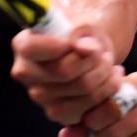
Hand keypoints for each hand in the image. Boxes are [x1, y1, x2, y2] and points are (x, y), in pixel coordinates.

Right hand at [10, 27, 124, 125]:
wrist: (92, 51)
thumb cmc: (83, 34)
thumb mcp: (84, 23)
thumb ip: (83, 33)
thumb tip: (86, 49)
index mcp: (24, 45)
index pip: (32, 48)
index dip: (60, 46)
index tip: (83, 42)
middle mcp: (26, 73)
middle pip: (64, 71)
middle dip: (93, 61)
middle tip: (104, 53)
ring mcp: (39, 96)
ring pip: (80, 91)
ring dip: (103, 77)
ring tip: (110, 65)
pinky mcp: (57, 113)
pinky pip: (86, 110)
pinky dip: (106, 94)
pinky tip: (111, 80)